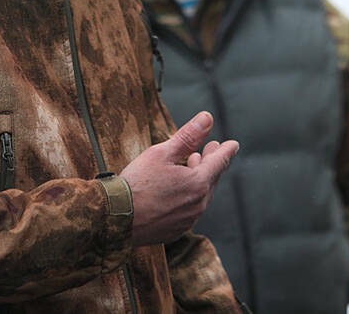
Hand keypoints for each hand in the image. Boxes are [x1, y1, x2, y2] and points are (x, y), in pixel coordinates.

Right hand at [120, 111, 238, 246]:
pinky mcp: (176, 231)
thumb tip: (207, 118)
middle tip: (210, 149)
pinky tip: (176, 190)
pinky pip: (188, 210)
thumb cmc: (137, 183)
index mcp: (198, 184)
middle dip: (211, 162)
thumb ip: (188, 136)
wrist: (115, 219)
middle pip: (210, 179)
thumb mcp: (162, 153)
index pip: (220, 162)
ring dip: (199, 179)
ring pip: (200, 196)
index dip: (227, 151)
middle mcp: (198, 205)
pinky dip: (188, 196)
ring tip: (191, 165)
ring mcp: (188, 220)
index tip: (233, 144)